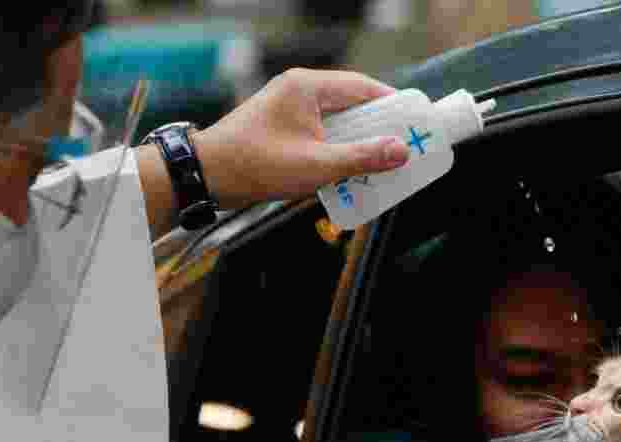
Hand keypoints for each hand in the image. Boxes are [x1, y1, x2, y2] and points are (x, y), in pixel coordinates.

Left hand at [191, 68, 410, 208]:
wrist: (206, 176)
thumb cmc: (255, 165)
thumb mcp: (316, 165)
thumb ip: (361, 157)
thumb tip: (401, 151)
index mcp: (307, 87)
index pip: (362, 87)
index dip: (392, 104)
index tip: (414, 121)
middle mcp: (297, 91)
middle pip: (351, 103)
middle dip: (377, 127)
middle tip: (401, 146)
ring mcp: (287, 108)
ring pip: (335, 121)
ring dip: (356, 141)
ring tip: (378, 163)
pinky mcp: (280, 127)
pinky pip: (318, 133)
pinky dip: (335, 148)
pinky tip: (346, 170)